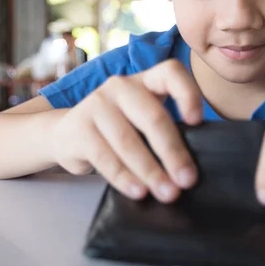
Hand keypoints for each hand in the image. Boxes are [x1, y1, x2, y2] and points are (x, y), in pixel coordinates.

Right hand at [51, 60, 202, 202]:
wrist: (67, 134)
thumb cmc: (117, 129)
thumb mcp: (141, 120)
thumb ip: (163, 132)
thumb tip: (190, 169)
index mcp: (145, 80)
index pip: (170, 73)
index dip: (188, 93)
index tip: (197, 122)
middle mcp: (121, 86)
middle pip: (153, 117)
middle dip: (173, 152)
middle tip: (187, 180)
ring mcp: (97, 104)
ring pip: (128, 140)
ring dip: (150, 170)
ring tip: (166, 192)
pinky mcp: (79, 127)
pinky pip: (105, 156)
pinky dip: (124, 177)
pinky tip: (138, 191)